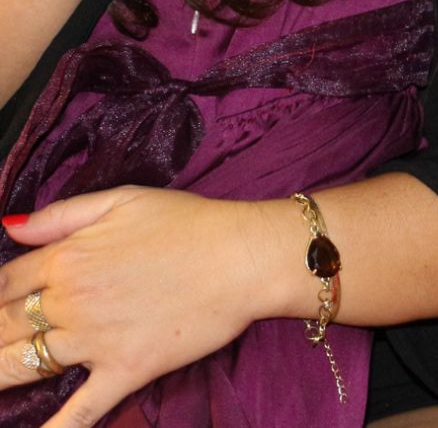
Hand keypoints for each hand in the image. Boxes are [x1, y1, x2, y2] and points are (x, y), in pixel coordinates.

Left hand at [0, 187, 293, 426]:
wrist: (244, 258)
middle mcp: (70, 300)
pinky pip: (79, 409)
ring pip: (22, 366)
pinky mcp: (125, 370)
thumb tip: (9, 228)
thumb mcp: (124, 200)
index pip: (4, 283)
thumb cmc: (191, 223)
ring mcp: (94, 340)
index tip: (0, 305)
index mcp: (67, 257)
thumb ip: (62, 214)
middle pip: (2, 326)